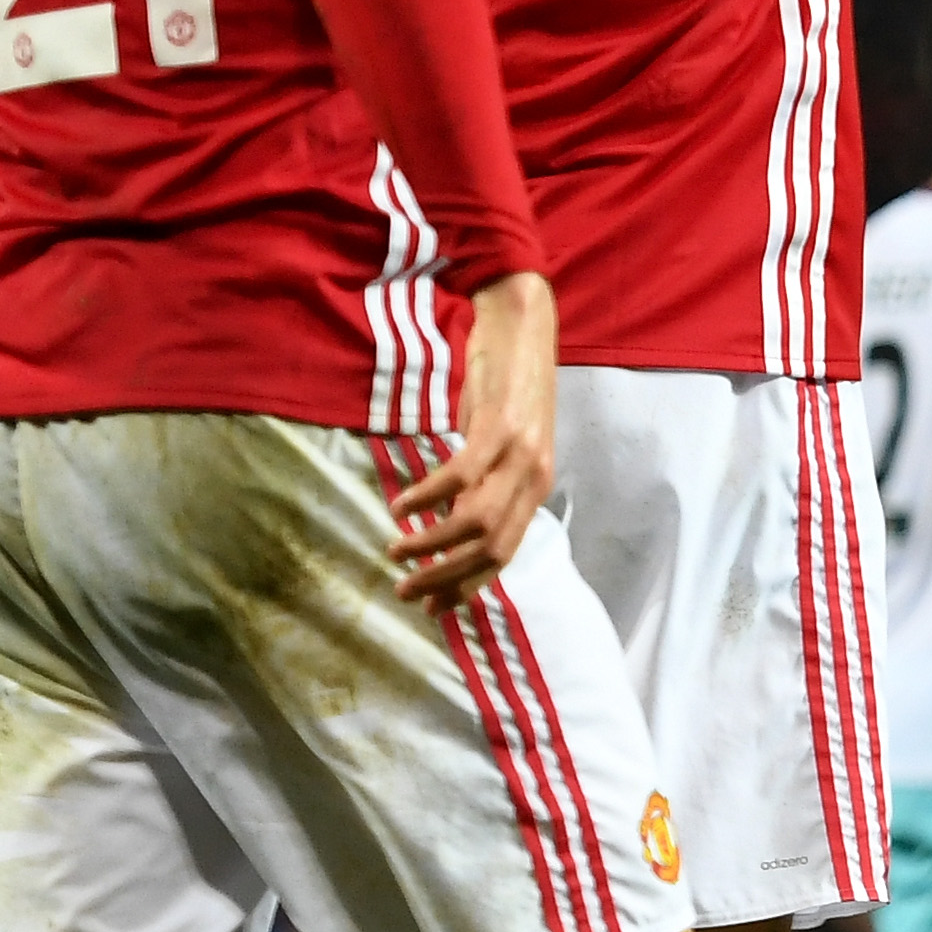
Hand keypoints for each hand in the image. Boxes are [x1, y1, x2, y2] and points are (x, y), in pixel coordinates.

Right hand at [391, 272, 559, 607]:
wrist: (524, 323)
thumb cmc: (507, 381)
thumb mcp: (504, 441)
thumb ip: (486, 479)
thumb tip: (452, 515)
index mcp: (535, 486)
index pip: (504, 554)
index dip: (467, 585)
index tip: (434, 608)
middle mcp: (533, 477)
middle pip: (491, 549)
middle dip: (445, 578)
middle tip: (406, 591)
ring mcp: (519, 453)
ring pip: (475, 521)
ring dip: (431, 544)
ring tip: (395, 552)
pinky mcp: (498, 427)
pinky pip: (460, 476)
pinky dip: (427, 497)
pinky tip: (401, 507)